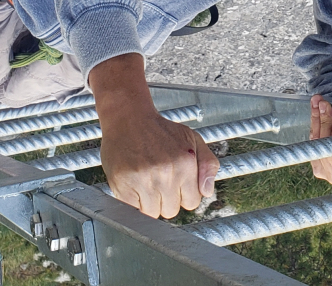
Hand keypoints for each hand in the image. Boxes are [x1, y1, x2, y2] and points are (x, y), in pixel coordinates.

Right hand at [91, 54, 218, 218]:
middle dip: (165, 199)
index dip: (182, 195)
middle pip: (171, 210)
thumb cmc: (160, 130)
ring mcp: (144, 180)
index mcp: (186, 164)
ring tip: (144, 182)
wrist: (128, 117)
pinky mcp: (123, 185)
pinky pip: (132, 211)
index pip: (191, 202)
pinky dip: (132, 204)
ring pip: (152, 214)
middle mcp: (167, 174)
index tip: (173, 183)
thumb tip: (206, 192)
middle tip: (157, 179)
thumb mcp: (193, 139)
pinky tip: (133, 187)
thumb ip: (208, 165)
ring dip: (148, 203)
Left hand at [309, 87, 331, 185]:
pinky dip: (313, 127)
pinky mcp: (319, 170)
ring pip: (319, 146)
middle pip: (330, 149)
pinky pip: (312, 146)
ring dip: (317, 122)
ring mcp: (331, 175)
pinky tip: (315, 112)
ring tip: (318, 104)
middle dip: (325, 123)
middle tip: (324, 105)